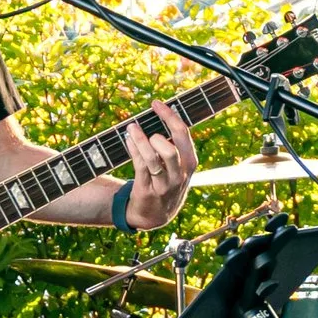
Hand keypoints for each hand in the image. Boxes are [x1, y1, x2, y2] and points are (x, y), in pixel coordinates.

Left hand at [120, 101, 197, 229]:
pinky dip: (133, 150)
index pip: (183, 134)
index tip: (156, 103)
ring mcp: (164, 184)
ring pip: (152, 159)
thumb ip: (174, 145)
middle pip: (170, 148)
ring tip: (131, 128)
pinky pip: (139, 167)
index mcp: (190, 163)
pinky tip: (128, 140)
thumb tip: (161, 115)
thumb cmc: (167, 182)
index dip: (169, 115)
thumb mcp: (178, 167)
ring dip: (140, 141)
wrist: (157, 215)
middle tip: (146, 128)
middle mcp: (179, 174)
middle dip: (156, 133)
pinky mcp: (147, 190)